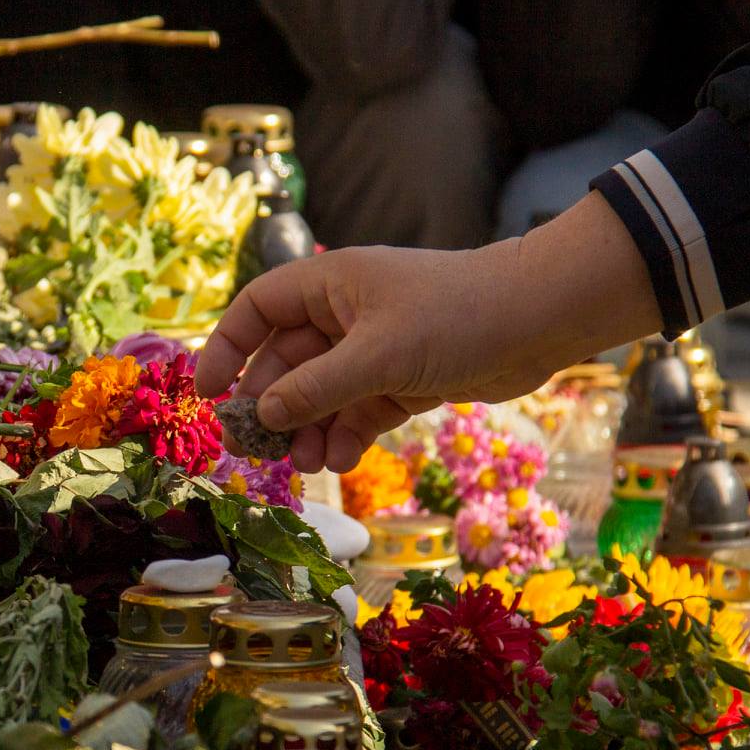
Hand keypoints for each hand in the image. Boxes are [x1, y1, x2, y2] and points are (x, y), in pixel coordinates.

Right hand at [195, 193, 662, 471]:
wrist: (542, 320)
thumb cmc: (457, 316)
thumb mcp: (377, 355)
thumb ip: (316, 388)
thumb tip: (263, 416)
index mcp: (331, 285)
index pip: (258, 310)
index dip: (227, 348)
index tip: (207, 393)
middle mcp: (346, 313)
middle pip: (287, 361)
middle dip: (271, 405)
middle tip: (254, 450)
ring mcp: (375, 347)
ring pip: (322, 392)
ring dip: (308, 428)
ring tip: (303, 465)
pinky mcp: (403, 377)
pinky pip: (357, 409)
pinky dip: (345, 433)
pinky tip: (337, 460)